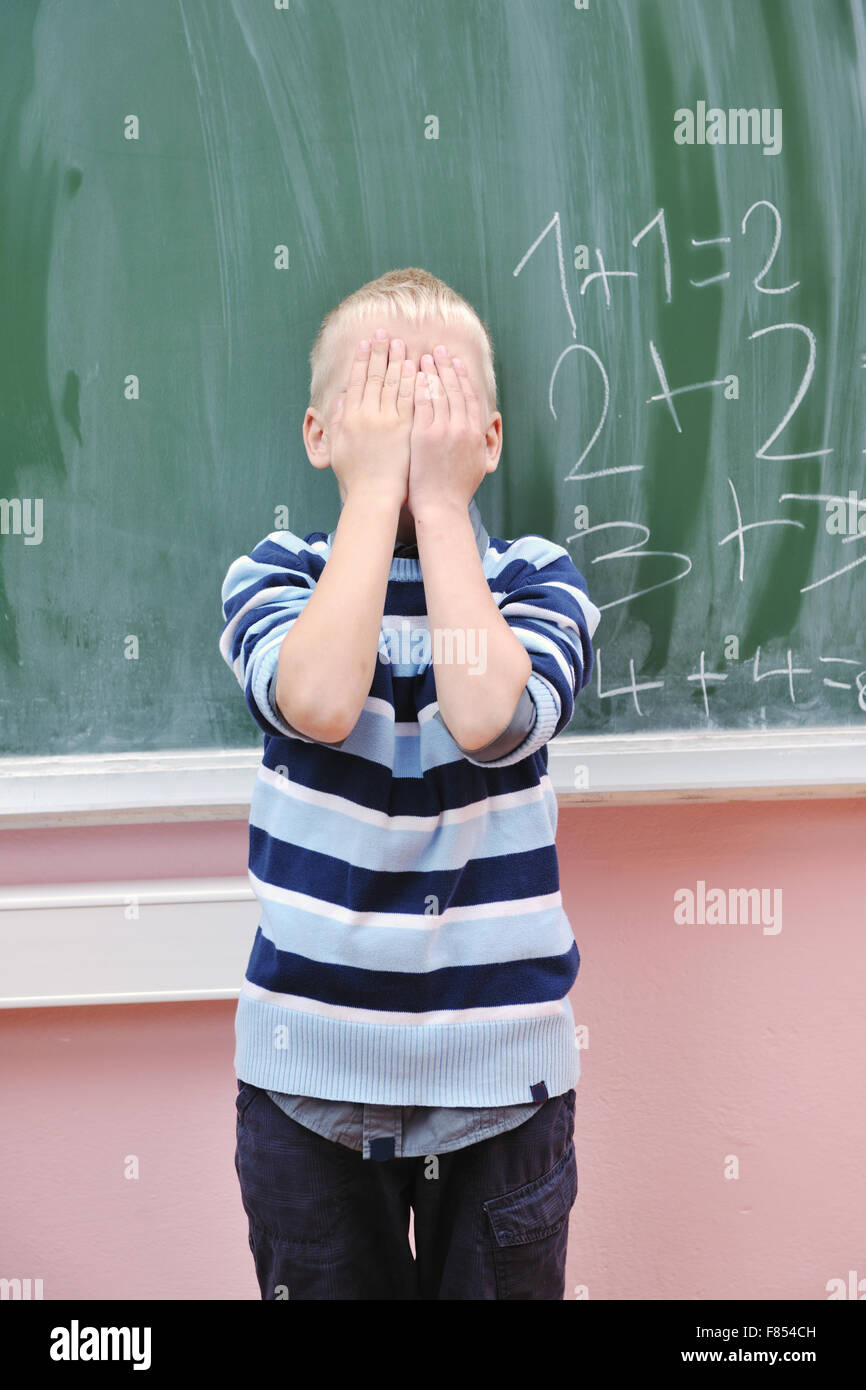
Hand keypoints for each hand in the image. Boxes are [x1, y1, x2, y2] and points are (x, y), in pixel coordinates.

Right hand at [328, 331, 414, 507]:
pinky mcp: (405, 428)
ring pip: (392, 383)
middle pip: (374, 375)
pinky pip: (410, 398)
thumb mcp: (338, 448)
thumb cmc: (357, 477)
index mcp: (349, 417)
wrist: (374, 496)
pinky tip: (416, 367)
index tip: (365, 343)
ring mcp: (386, 420)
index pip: (356, 381)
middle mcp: (366, 415)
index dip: (360, 360)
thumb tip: (342, 401)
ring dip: (396, 361)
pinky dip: (412, 381)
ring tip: (400, 344)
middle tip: (384, 334)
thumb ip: (339, 423)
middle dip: (379, 352)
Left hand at [408, 346, 490, 515]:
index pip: (469, 395)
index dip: (462, 376)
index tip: (455, 362)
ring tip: (424, 357)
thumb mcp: (477, 464)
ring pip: (438, 392)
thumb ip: (479, 443)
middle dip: (446, 366)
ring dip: (431, 371)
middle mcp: (463, 427)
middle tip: (439, 350)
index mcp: (476, 432)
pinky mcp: (424, 435)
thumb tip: (481, 431)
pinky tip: (414, 376)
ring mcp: (444, 430)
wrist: (442, 507)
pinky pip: (422, 404)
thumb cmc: (456, 491)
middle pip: (454, 388)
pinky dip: (419, 388)